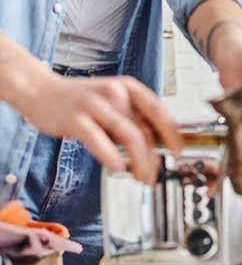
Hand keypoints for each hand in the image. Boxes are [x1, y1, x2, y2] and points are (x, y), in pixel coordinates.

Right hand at [19, 73, 183, 184]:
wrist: (39, 91)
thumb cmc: (79, 100)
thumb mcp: (112, 101)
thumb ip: (131, 117)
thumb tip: (156, 143)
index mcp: (127, 87)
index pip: (157, 109)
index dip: (171, 131)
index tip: (178, 149)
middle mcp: (115, 93)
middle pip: (144, 128)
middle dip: (153, 157)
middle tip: (154, 174)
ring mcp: (95, 105)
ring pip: (129, 135)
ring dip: (140, 161)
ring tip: (141, 177)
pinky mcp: (76, 119)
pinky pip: (99, 140)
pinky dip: (111, 156)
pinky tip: (118, 167)